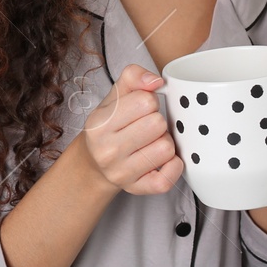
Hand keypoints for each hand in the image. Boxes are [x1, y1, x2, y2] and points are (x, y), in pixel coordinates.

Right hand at [78, 63, 183, 196]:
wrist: (93, 164)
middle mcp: (107, 150)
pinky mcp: (137, 189)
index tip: (141, 109)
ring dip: (165, 142)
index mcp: (100, 124)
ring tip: (151, 142)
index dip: (149, 101)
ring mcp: (121, 172)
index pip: (145, 101)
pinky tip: (163, 160)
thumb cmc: (108, 127)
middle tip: (147, 127)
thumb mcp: (113, 97)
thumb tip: (156, 81)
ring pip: (166, 148)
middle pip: (158, 124)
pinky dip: (173, 167)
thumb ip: (133, 77)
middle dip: (158, 122)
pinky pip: (167, 178)